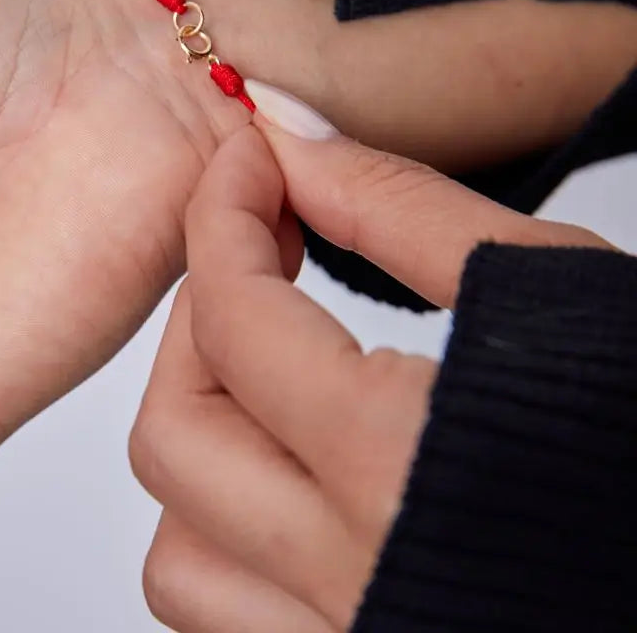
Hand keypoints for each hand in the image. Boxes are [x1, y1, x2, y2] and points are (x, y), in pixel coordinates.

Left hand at [130, 100, 611, 631]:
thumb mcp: (548, 284)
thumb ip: (396, 206)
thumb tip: (286, 136)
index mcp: (399, 467)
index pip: (234, 319)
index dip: (220, 217)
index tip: (244, 165)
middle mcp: (355, 582)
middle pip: (173, 436)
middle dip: (197, 321)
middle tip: (257, 260)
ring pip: (181, 554)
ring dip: (205, 443)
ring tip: (274, 374)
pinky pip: (232, 618)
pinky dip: (233, 535)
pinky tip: (296, 470)